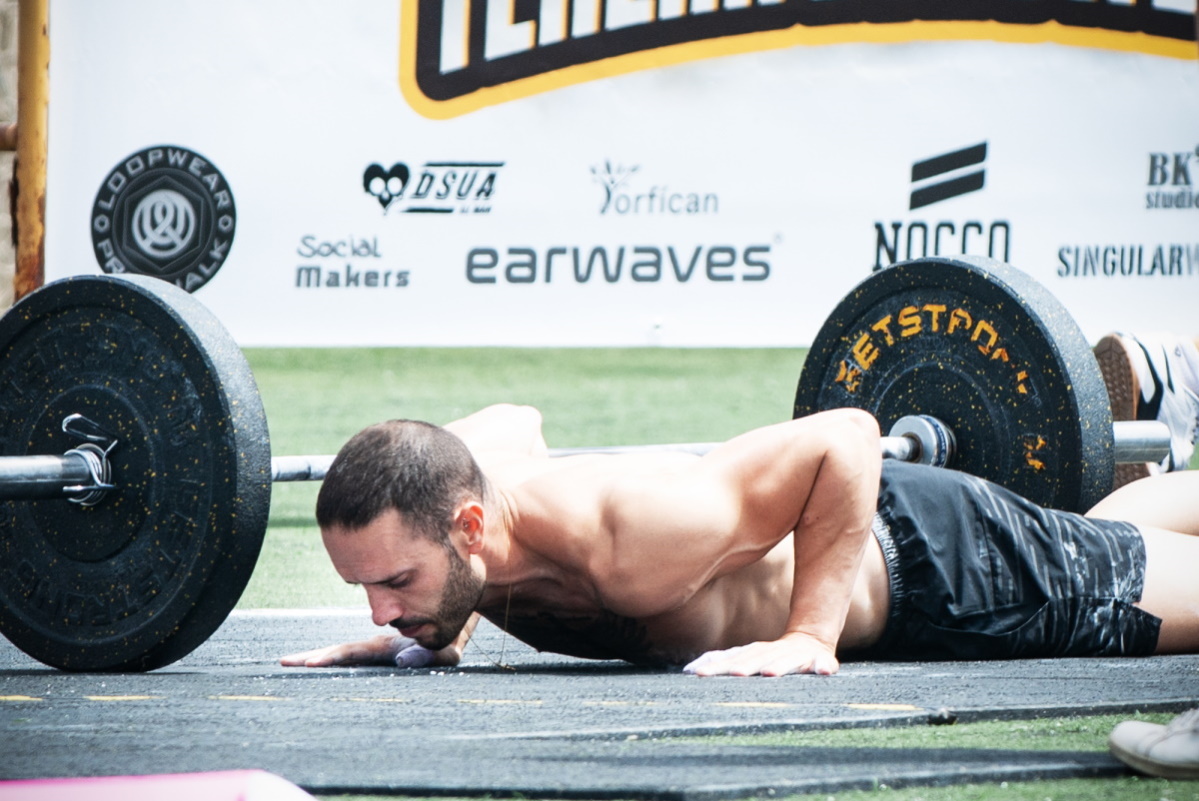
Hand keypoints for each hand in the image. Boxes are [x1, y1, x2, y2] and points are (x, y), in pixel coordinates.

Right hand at [280, 634, 444, 668]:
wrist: (459, 620)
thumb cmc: (454, 638)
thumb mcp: (446, 651)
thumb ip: (428, 656)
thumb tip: (402, 661)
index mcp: (388, 646)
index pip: (353, 652)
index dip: (330, 658)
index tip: (309, 663)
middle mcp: (378, 647)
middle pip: (340, 651)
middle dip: (313, 656)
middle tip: (285, 662)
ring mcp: (379, 651)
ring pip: (343, 654)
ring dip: (318, 657)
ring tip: (290, 661)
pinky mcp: (383, 656)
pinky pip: (355, 660)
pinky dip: (334, 660)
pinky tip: (317, 664)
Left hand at [682, 633, 839, 676]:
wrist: (810, 643)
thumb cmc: (771, 656)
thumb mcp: (746, 657)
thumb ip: (720, 662)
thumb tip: (687, 670)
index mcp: (753, 653)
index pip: (731, 659)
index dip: (715, 666)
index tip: (696, 674)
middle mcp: (772, 653)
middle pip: (756, 659)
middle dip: (744, 666)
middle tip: (733, 674)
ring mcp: (796, 657)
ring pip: (787, 661)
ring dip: (780, 666)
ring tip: (771, 673)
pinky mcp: (820, 661)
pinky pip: (823, 664)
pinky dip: (823, 666)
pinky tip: (824, 671)